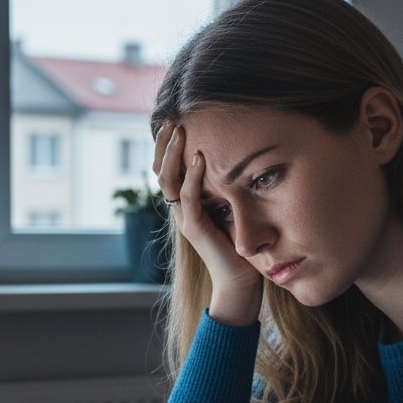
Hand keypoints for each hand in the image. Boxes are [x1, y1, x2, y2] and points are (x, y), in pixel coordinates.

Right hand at [154, 123, 263, 324]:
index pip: (170, 172)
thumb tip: (237, 160)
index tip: (176, 123)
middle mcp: (182, 211)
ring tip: (178, 131)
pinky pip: (188, 198)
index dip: (168, 149)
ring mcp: (186, 220)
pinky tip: (199, 156)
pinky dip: (192, 177)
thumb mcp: (233, 209)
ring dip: (172, 155)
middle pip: (161, 173)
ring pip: (168, 182)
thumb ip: (227, 189)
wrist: (240, 282)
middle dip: (164, 146)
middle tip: (170, 121)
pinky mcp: (195, 229)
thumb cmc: (241, 246)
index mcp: (189, 205)